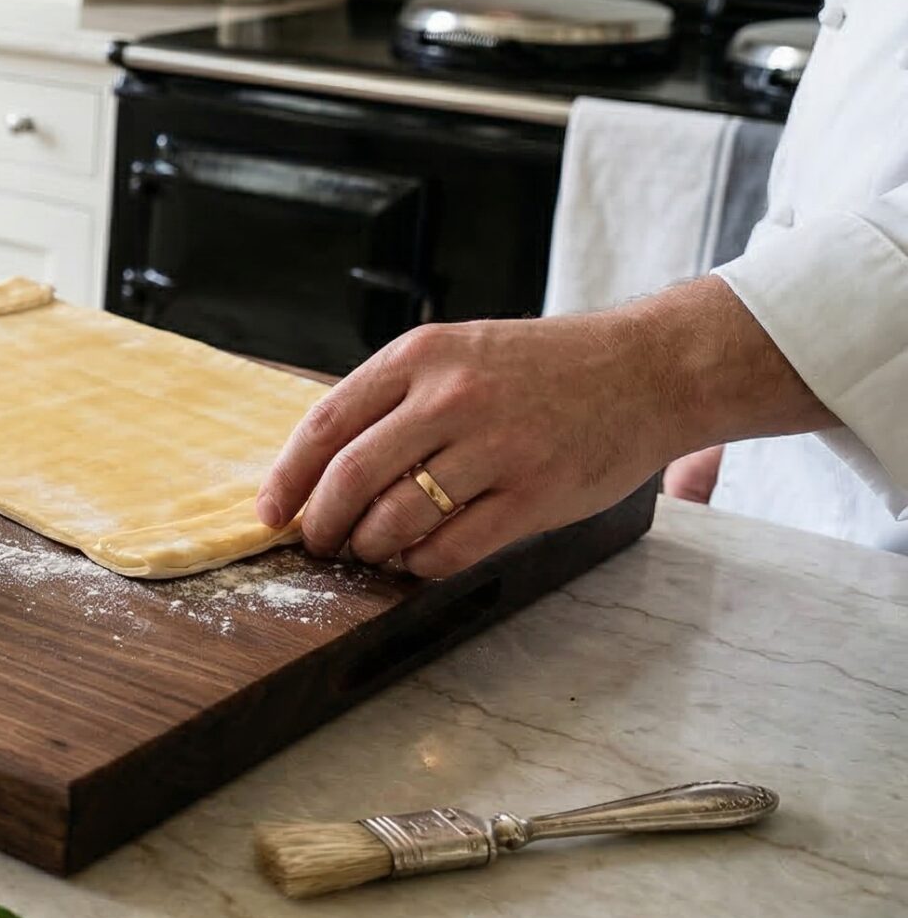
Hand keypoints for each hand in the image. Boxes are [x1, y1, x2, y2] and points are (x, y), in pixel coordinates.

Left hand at [254, 277, 832, 577]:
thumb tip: (323, 465)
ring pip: (397, 519)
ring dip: (372, 547)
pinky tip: (420, 560)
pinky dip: (422, 564)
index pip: (326, 424)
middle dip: (322, 524)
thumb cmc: (544, 368)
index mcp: (423, 356)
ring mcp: (497, 446)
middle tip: (319, 543)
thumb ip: (396, 398)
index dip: (288, 477)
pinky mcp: (536, 493)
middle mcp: (453, 396)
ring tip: (373, 550)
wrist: (647, 370)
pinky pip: (453, 548)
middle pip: (350, 478)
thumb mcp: (460, 353)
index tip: (271, 512)